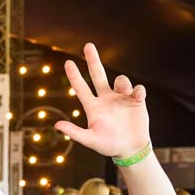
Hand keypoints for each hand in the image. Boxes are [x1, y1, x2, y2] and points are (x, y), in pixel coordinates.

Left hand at [54, 43, 150, 160]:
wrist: (129, 149)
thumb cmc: (108, 145)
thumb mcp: (90, 140)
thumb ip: (74, 132)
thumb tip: (57, 125)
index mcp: (93, 107)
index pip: (81, 88)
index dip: (74, 76)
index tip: (68, 62)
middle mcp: (106, 99)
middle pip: (98, 75)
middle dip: (93, 60)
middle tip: (88, 46)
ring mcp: (121, 98)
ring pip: (120, 80)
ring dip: (122, 83)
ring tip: (124, 91)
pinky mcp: (136, 100)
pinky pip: (137, 89)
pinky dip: (138, 90)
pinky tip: (137, 97)